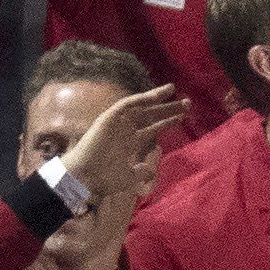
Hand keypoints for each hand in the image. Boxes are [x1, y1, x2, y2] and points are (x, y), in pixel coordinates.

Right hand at [61, 84, 192, 198]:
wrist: (82, 179)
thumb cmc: (102, 180)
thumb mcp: (129, 177)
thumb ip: (141, 172)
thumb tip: (151, 170)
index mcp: (129, 143)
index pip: (152, 129)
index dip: (167, 122)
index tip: (182, 117)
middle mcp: (124, 131)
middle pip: (149, 116)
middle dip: (168, 109)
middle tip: (187, 103)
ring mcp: (116, 124)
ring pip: (140, 107)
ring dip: (157, 99)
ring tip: (174, 90)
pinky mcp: (108, 119)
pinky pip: (126, 104)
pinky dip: (142, 98)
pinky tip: (158, 93)